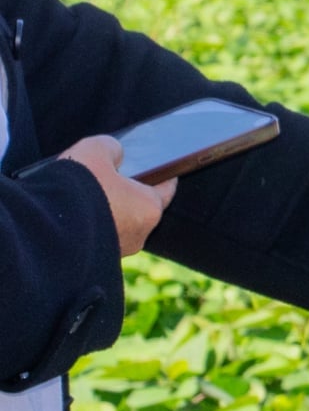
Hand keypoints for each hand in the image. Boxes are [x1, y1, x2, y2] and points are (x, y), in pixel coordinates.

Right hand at [60, 135, 176, 256]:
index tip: (160, 167)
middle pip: (137, 207)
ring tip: (84, 195)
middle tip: (110, 177)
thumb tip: (115, 153)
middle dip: (126, 194)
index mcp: (149, 209)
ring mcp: (114, 252)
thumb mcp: (96, 150)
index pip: (166, 188)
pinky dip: (86, 226)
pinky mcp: (90, 261)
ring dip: (104, 211)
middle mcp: (138, 236)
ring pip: (115, 225)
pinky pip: (94, 238)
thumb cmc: (77, 188)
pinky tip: (70, 213)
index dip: (162, 174)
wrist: (39, 231)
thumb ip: (112, 148)